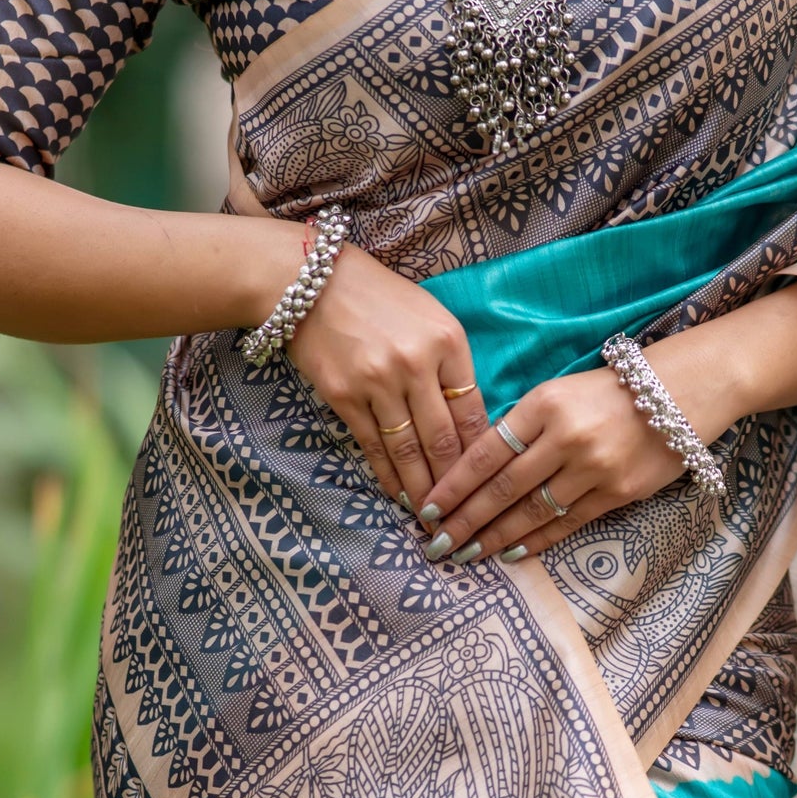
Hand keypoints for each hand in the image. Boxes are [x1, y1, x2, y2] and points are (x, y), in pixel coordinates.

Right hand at [282, 242, 488, 511]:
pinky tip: (397, 494)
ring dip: (422, 488)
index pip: (472, 411)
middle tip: (462, 516)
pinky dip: (387, 475)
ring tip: (432, 515)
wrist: (309, 281)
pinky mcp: (344, 396)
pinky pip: (373, 446)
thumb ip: (450, 363)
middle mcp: (416, 364)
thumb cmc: (378, 298)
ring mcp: (378, 382)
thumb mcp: (429, 316)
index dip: (481, 454)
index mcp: (447, 341)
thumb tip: (467, 421)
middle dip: (454, 484)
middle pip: (444, 439)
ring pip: (409, 450)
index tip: (486, 482)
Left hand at [414, 358, 724, 564]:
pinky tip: (510, 553)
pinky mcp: (617, 492)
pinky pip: (566, 523)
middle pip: (502, 488)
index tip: (427, 507)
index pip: (486, 452)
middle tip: (435, 545)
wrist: (683, 392)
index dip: (453, 485)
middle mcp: (566, 436)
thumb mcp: (559, 392)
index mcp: (543, 404)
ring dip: (494, 538)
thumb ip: (522, 426)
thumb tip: (476, 470)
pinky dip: (535, 540)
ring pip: (531, 512)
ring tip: (465, 555)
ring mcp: (593, 468)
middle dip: (463, 521)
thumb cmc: (610, 391)